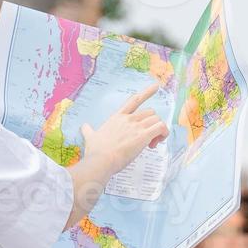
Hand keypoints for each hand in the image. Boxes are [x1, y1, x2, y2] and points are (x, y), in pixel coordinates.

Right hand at [66, 82, 168, 228]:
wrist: (100, 160)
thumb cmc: (96, 151)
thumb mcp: (90, 137)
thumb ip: (88, 131)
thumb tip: (84, 127)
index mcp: (118, 117)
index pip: (134, 100)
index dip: (146, 92)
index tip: (156, 86)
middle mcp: (129, 119)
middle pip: (150, 112)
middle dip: (153, 123)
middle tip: (149, 140)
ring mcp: (136, 126)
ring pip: (157, 120)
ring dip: (159, 131)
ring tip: (152, 144)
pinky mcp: (143, 136)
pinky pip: (161, 128)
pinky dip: (163, 134)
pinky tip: (155, 144)